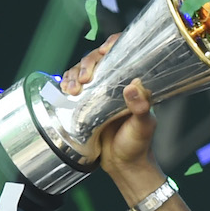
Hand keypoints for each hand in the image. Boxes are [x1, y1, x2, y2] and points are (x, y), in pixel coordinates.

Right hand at [59, 32, 157, 175]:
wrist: (123, 166)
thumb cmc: (138, 146)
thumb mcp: (143, 127)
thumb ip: (141, 108)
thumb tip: (134, 86)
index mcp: (134, 85)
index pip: (125, 54)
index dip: (114, 44)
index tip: (105, 49)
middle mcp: (116, 85)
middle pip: (99, 59)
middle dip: (89, 62)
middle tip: (85, 78)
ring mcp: (100, 93)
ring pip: (84, 70)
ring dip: (74, 73)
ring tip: (73, 88)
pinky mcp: (86, 103)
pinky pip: (74, 85)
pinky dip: (67, 83)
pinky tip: (66, 90)